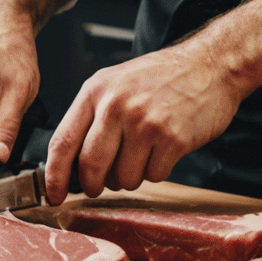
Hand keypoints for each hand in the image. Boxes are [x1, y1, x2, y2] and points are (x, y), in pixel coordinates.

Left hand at [44, 40, 246, 203]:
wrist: (209, 65)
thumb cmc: (162, 77)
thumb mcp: (116, 84)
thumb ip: (92, 118)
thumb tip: (70, 165)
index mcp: (96, 90)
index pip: (63, 141)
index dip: (54, 176)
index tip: (53, 194)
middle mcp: (117, 105)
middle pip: (90, 166)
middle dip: (94, 184)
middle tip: (100, 184)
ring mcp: (145, 123)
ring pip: (122, 178)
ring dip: (130, 176)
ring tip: (143, 151)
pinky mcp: (172, 139)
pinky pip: (153, 177)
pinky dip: (157, 170)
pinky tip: (164, 148)